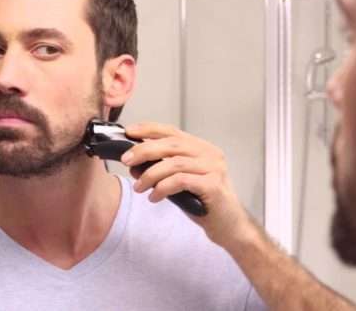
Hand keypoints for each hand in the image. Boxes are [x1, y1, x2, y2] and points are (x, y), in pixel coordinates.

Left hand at [121, 122, 257, 247]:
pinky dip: (162, 188)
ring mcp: (214, 168)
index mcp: (202, 148)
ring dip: (150, 174)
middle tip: (126, 160)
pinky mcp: (213, 185)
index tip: (129, 132)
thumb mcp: (180, 182)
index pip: (173, 131)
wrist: (229, 226)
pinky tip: (154, 197)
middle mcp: (210, 154)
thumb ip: (162, 170)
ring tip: (139, 187)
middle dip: (144, 150)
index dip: (149, 129)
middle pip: (171, 144)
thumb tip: (134, 163)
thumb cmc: (204, 204)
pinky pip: (181, 181)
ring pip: (174, 163)